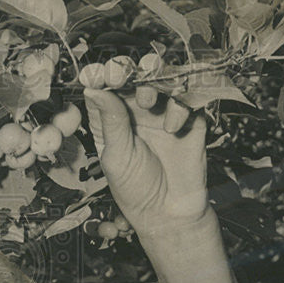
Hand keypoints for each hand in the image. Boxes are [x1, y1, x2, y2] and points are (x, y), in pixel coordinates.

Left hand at [83, 86, 208, 237]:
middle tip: (124, 75)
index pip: (107, 86)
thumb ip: (110, 121)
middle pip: (137, 74)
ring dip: (156, 81)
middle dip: (131, 69)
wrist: (170, 213)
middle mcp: (138, 110)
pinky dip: (180, 106)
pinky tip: (172, 127)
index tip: (96, 73)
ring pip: (165, 78)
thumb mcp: (116, 156)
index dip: (102, 74)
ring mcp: (165, 112)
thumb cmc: (136, 190)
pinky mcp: (191, 119)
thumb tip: (92, 89)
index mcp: (113, 118)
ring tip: (147, 100)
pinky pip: (190, 98)